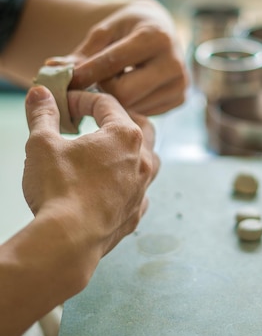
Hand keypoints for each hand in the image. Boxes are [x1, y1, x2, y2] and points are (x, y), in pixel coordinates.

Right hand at [23, 85, 159, 260]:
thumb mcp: (42, 143)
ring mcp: (142, 190)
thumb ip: (42, 114)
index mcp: (125, 135)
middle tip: (97, 120)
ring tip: (110, 152)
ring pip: (148, 161)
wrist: (67, 241)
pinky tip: (111, 188)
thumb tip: (39, 94)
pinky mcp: (135, 215)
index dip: (82, 99)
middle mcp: (142, 160)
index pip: (107, 104)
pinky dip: (128, 185)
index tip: (63, 104)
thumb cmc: (58, 188)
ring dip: (132, 152)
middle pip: (141, 127)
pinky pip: (139, 193)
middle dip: (120, 119)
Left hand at [46, 0, 188, 114]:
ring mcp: (180, 83)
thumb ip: (81, 53)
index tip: (66, 82)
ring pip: (133, 107)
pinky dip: (130, 105)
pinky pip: (144, 113)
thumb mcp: (105, 32)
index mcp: (156, 36)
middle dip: (103, 89)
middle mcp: (174, 61)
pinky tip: (129, 89)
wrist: (161, 29)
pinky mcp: (180, 99)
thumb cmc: (128, 29)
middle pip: (124, 93)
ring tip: (113, 82)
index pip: (113, 63)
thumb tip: (52, 68)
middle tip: (93, 83)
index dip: (86, 74)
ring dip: (115, 99)